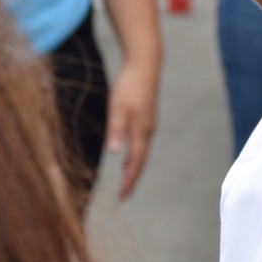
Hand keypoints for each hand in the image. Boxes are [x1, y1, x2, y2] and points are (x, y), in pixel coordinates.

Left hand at [105, 57, 158, 200]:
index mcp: (141, 131)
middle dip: (132, 178)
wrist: (145, 63)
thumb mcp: (118, 107)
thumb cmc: (130, 84)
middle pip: (140, 161)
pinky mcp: (145, 116)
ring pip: (141, 151)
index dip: (128, 181)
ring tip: (125, 180)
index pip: (135, 163)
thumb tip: (113, 154)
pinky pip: (140, 142)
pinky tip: (126, 153)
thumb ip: (116, 130)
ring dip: (133, 167)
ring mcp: (148, 124)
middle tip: (123, 195)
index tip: (121, 198)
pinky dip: (134, 153)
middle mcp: (147, 131)